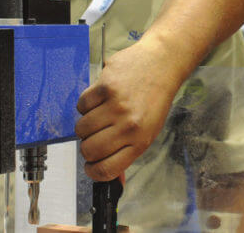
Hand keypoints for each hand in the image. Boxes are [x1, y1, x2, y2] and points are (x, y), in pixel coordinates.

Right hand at [75, 40, 185, 181]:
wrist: (162, 63)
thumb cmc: (155, 99)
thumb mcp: (149, 131)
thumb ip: (128, 153)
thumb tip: (115, 181)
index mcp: (140, 141)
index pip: (106, 169)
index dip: (93, 171)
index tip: (90, 166)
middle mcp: (128, 125)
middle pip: (89, 150)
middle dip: (87, 146)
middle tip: (95, 136)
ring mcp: (116, 105)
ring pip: (81, 128)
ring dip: (86, 125)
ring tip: (99, 115)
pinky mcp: (105, 86)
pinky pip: (81, 105)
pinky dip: (86, 104)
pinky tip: (100, 98)